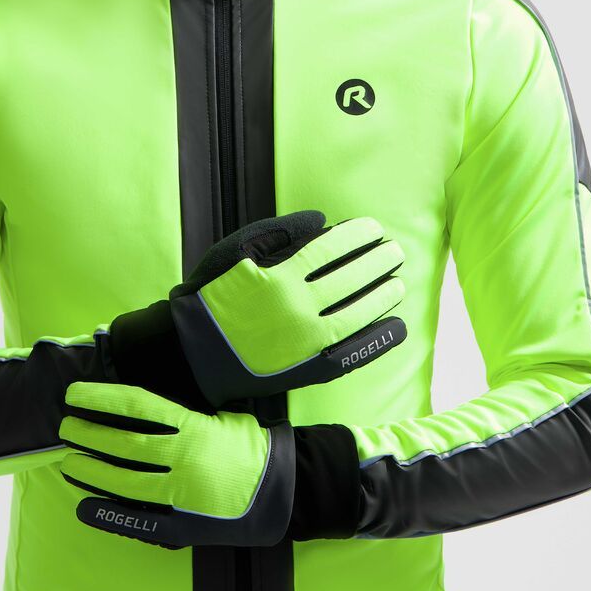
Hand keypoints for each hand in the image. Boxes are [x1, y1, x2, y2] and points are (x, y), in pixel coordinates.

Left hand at [59, 383, 294, 547]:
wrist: (282, 490)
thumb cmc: (251, 448)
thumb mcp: (222, 417)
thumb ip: (185, 413)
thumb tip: (142, 404)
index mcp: (193, 427)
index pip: (137, 406)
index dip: (101, 398)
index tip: (75, 394)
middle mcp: (183, 458)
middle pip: (123, 443)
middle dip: (89, 434)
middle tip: (66, 428)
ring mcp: (181, 494)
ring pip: (124, 481)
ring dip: (92, 471)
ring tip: (69, 463)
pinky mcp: (183, 525)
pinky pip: (139, 521)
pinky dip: (109, 515)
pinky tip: (84, 507)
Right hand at [111, 210, 406, 407]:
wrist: (192, 351)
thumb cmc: (210, 297)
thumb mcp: (233, 253)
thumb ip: (277, 233)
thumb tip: (321, 221)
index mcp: (280, 276)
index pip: (330, 250)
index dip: (356, 236)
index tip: (374, 228)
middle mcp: (297, 308)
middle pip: (350, 279)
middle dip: (377, 262)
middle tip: (395, 252)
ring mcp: (306, 341)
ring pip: (357, 314)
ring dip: (382, 296)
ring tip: (398, 283)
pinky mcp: (308, 368)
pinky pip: (352, 353)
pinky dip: (377, 340)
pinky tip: (397, 326)